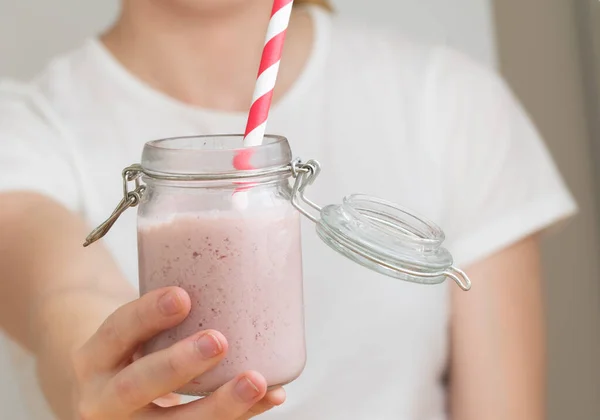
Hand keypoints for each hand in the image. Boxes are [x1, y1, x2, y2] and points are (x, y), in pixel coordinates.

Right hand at [71, 287, 284, 418]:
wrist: (105, 396)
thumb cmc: (134, 350)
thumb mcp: (132, 331)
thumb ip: (166, 311)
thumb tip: (237, 269)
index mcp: (93, 359)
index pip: (115, 332)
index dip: (146, 316)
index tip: (181, 297)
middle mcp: (102, 398)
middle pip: (135, 385)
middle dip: (178, 365)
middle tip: (218, 341)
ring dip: (218, 405)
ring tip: (255, 381)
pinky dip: (241, 416)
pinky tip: (271, 396)